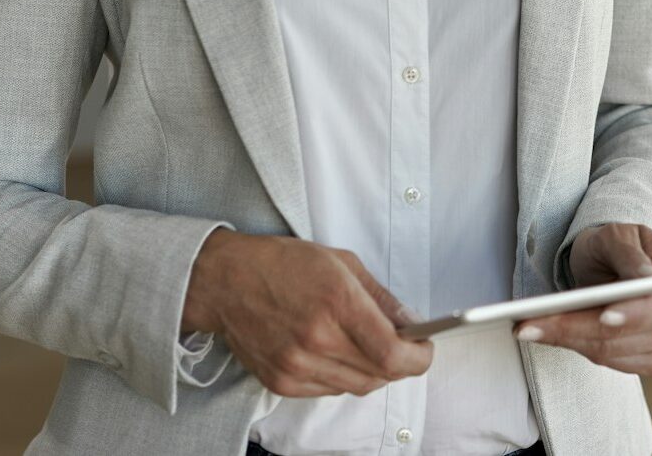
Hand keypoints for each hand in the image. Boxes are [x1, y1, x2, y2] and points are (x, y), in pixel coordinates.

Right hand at [181, 229, 432, 397]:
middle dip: (399, 362)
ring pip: (357, 387)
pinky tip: (334, 352)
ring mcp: (298, 366)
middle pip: (380, 375)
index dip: (419, 358)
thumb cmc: (283, 263)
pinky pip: (330, 391)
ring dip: (372, 371)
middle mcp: (318, 339)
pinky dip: (342, 376)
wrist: (226, 281)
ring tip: (365, 345)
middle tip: (402, 345)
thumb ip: (380, 296)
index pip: (393, 354)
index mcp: (337, 301)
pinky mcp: (282, 383)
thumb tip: (410, 323)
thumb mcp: (340, 261)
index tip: (425, 348)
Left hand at [513, 223, 651, 376]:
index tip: (602, 316)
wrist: (616, 261)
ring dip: (566, 340)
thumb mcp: (616, 234)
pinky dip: (576, 348)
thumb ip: (629, 253)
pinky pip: (611, 363)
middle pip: (626, 332)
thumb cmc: (614, 244)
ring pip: (612, 350)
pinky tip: (550, 335)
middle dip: (575, 328)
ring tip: (527, 328)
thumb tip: (647, 278)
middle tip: (529, 323)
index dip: (631, 313)